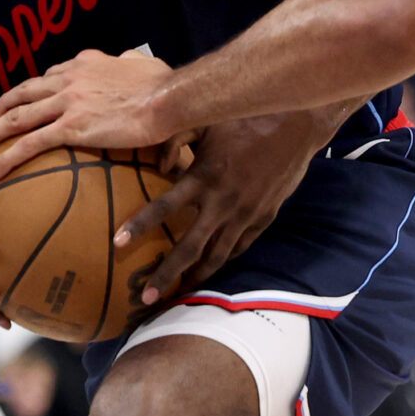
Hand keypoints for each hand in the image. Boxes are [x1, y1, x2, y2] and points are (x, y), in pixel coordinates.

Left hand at [0, 49, 184, 176]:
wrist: (166, 98)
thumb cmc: (163, 86)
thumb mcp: (144, 64)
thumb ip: (132, 62)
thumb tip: (134, 59)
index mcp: (84, 65)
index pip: (48, 77)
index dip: (31, 91)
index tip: (23, 103)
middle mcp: (69, 79)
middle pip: (22, 93)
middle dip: (0, 109)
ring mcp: (66, 102)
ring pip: (16, 118)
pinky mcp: (71, 127)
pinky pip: (29, 143)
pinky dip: (8, 157)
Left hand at [117, 111, 325, 307]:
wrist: (296, 125)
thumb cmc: (245, 118)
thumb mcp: (205, 120)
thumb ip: (174, 140)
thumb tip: (157, 166)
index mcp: (204, 176)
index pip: (164, 206)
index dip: (140, 225)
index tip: (118, 243)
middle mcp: (222, 201)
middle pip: (189, 247)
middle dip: (166, 274)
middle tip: (146, 297)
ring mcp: (245, 213)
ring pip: (217, 255)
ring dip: (196, 276)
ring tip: (179, 293)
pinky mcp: (264, 218)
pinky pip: (240, 247)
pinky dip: (224, 260)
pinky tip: (211, 270)